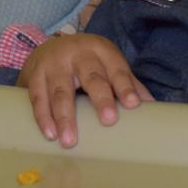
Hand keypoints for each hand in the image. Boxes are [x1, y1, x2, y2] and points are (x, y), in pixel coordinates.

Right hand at [15, 33, 152, 147]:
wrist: (48, 46)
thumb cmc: (85, 61)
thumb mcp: (107, 64)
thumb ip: (127, 82)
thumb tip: (153, 107)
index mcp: (101, 50)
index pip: (117, 69)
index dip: (125, 86)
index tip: (133, 104)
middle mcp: (78, 54)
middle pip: (91, 77)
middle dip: (100, 98)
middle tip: (109, 119)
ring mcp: (54, 63)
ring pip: (61, 90)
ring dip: (65, 117)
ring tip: (70, 141)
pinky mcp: (34, 74)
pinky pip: (38, 97)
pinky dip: (43, 117)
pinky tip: (50, 134)